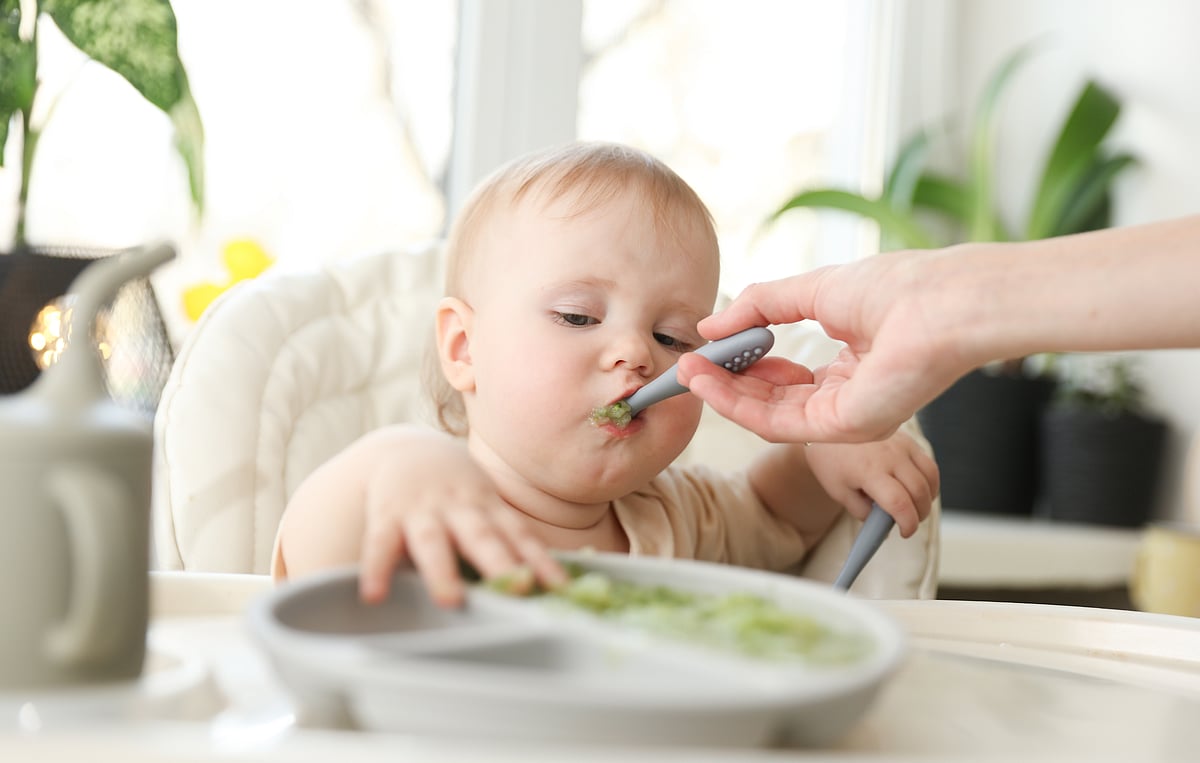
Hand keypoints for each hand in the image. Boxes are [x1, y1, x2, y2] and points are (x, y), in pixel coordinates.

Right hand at [281, 426, 566, 607]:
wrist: (408, 449)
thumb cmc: (460, 493)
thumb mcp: (489, 507)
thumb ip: (513, 541)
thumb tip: (562, 583)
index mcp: (490, 509)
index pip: (521, 537)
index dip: (542, 561)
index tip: (561, 588)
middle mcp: (461, 508)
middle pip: (483, 537)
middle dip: (501, 564)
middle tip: (519, 592)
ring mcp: (423, 511)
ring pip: (433, 542)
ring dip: (442, 571)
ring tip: (450, 601)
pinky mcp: (387, 515)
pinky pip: (380, 543)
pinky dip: (376, 568)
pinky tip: (374, 595)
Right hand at [677, 250, 973, 442]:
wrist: (940, 305)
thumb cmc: (895, 289)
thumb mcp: (811, 290)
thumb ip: (759, 307)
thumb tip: (711, 325)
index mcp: (851, 364)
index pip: (787, 377)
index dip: (746, 365)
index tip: (712, 349)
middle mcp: (847, 395)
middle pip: (773, 400)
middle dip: (727, 383)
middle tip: (689, 366)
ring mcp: (845, 416)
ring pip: (769, 415)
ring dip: (723, 395)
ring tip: (689, 371)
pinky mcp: (842, 428)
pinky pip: (776, 423)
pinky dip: (736, 404)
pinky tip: (708, 381)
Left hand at [802, 431, 938, 537]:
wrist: (827, 426)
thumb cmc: (830, 459)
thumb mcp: (838, 491)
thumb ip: (861, 511)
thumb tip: (882, 526)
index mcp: (869, 472)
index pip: (899, 503)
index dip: (908, 523)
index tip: (904, 532)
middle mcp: (890, 457)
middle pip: (919, 492)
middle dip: (920, 514)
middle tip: (910, 523)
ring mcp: (901, 446)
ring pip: (930, 477)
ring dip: (928, 498)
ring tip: (916, 508)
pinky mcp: (907, 440)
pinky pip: (928, 463)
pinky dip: (930, 481)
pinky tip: (919, 490)